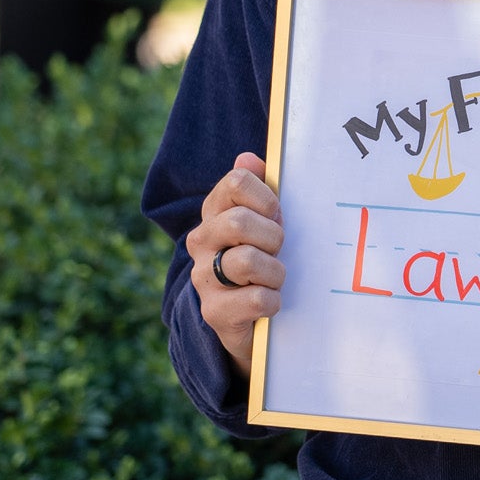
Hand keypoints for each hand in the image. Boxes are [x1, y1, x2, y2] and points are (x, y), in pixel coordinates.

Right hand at [186, 152, 284, 378]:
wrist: (248, 321)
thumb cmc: (262, 260)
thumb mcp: (264, 223)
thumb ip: (259, 188)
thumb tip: (248, 158)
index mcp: (214, 212)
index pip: (236, 183)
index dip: (266, 197)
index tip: (277, 215)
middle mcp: (201, 241)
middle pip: (239, 221)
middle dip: (272, 237)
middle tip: (278, 251)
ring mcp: (204, 277)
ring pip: (248, 261)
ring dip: (275, 272)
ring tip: (274, 279)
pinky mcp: (214, 312)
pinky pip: (256, 298)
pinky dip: (273, 301)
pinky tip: (270, 303)